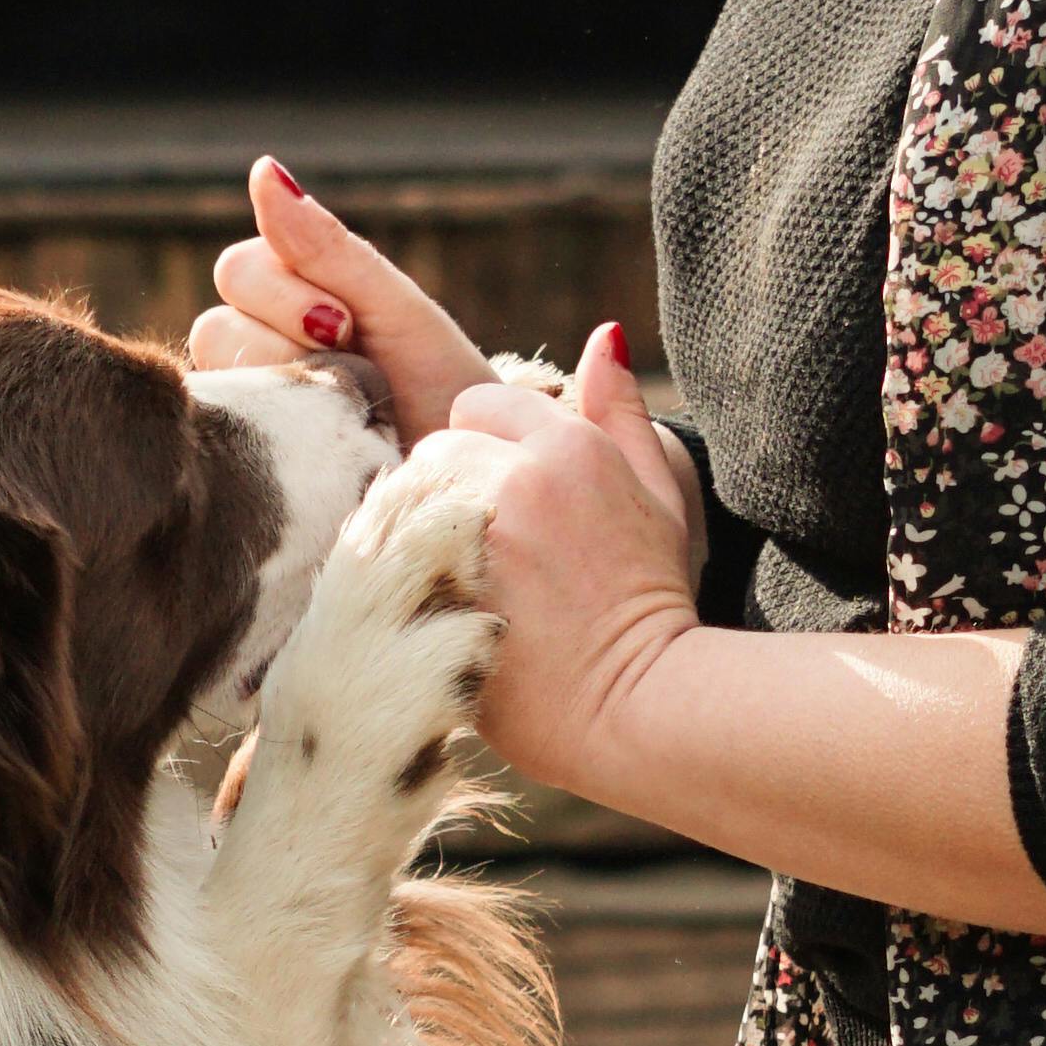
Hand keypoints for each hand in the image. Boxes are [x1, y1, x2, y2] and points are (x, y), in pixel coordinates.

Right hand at [188, 159, 489, 447]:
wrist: (471, 475)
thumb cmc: (441, 384)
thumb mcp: (393, 307)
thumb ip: (326, 245)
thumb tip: (262, 168)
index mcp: (286, 302)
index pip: (238, 271)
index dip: (289, 295)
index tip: (349, 325)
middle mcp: (255, 355)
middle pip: (217, 324)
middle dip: (288, 343)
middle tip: (351, 369)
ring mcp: (249, 415)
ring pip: (215, 380)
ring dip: (287, 393)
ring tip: (344, 416)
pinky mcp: (246, 474)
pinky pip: (219, 443)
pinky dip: (270, 439)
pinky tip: (314, 451)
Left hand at [446, 324, 704, 797]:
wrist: (638, 708)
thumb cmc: (654, 604)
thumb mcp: (661, 496)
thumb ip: (623, 414)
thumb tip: (599, 336)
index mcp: (570, 446)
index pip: (483, 404)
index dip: (491, 448)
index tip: (513, 503)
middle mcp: (515, 477)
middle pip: (436, 445)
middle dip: (452, 484)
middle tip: (489, 545)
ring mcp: (468, 534)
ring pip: (405, 495)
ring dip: (422, 524)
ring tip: (469, 577)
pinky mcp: (432, 588)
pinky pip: (384, 552)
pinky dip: (402, 571)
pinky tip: (442, 604)